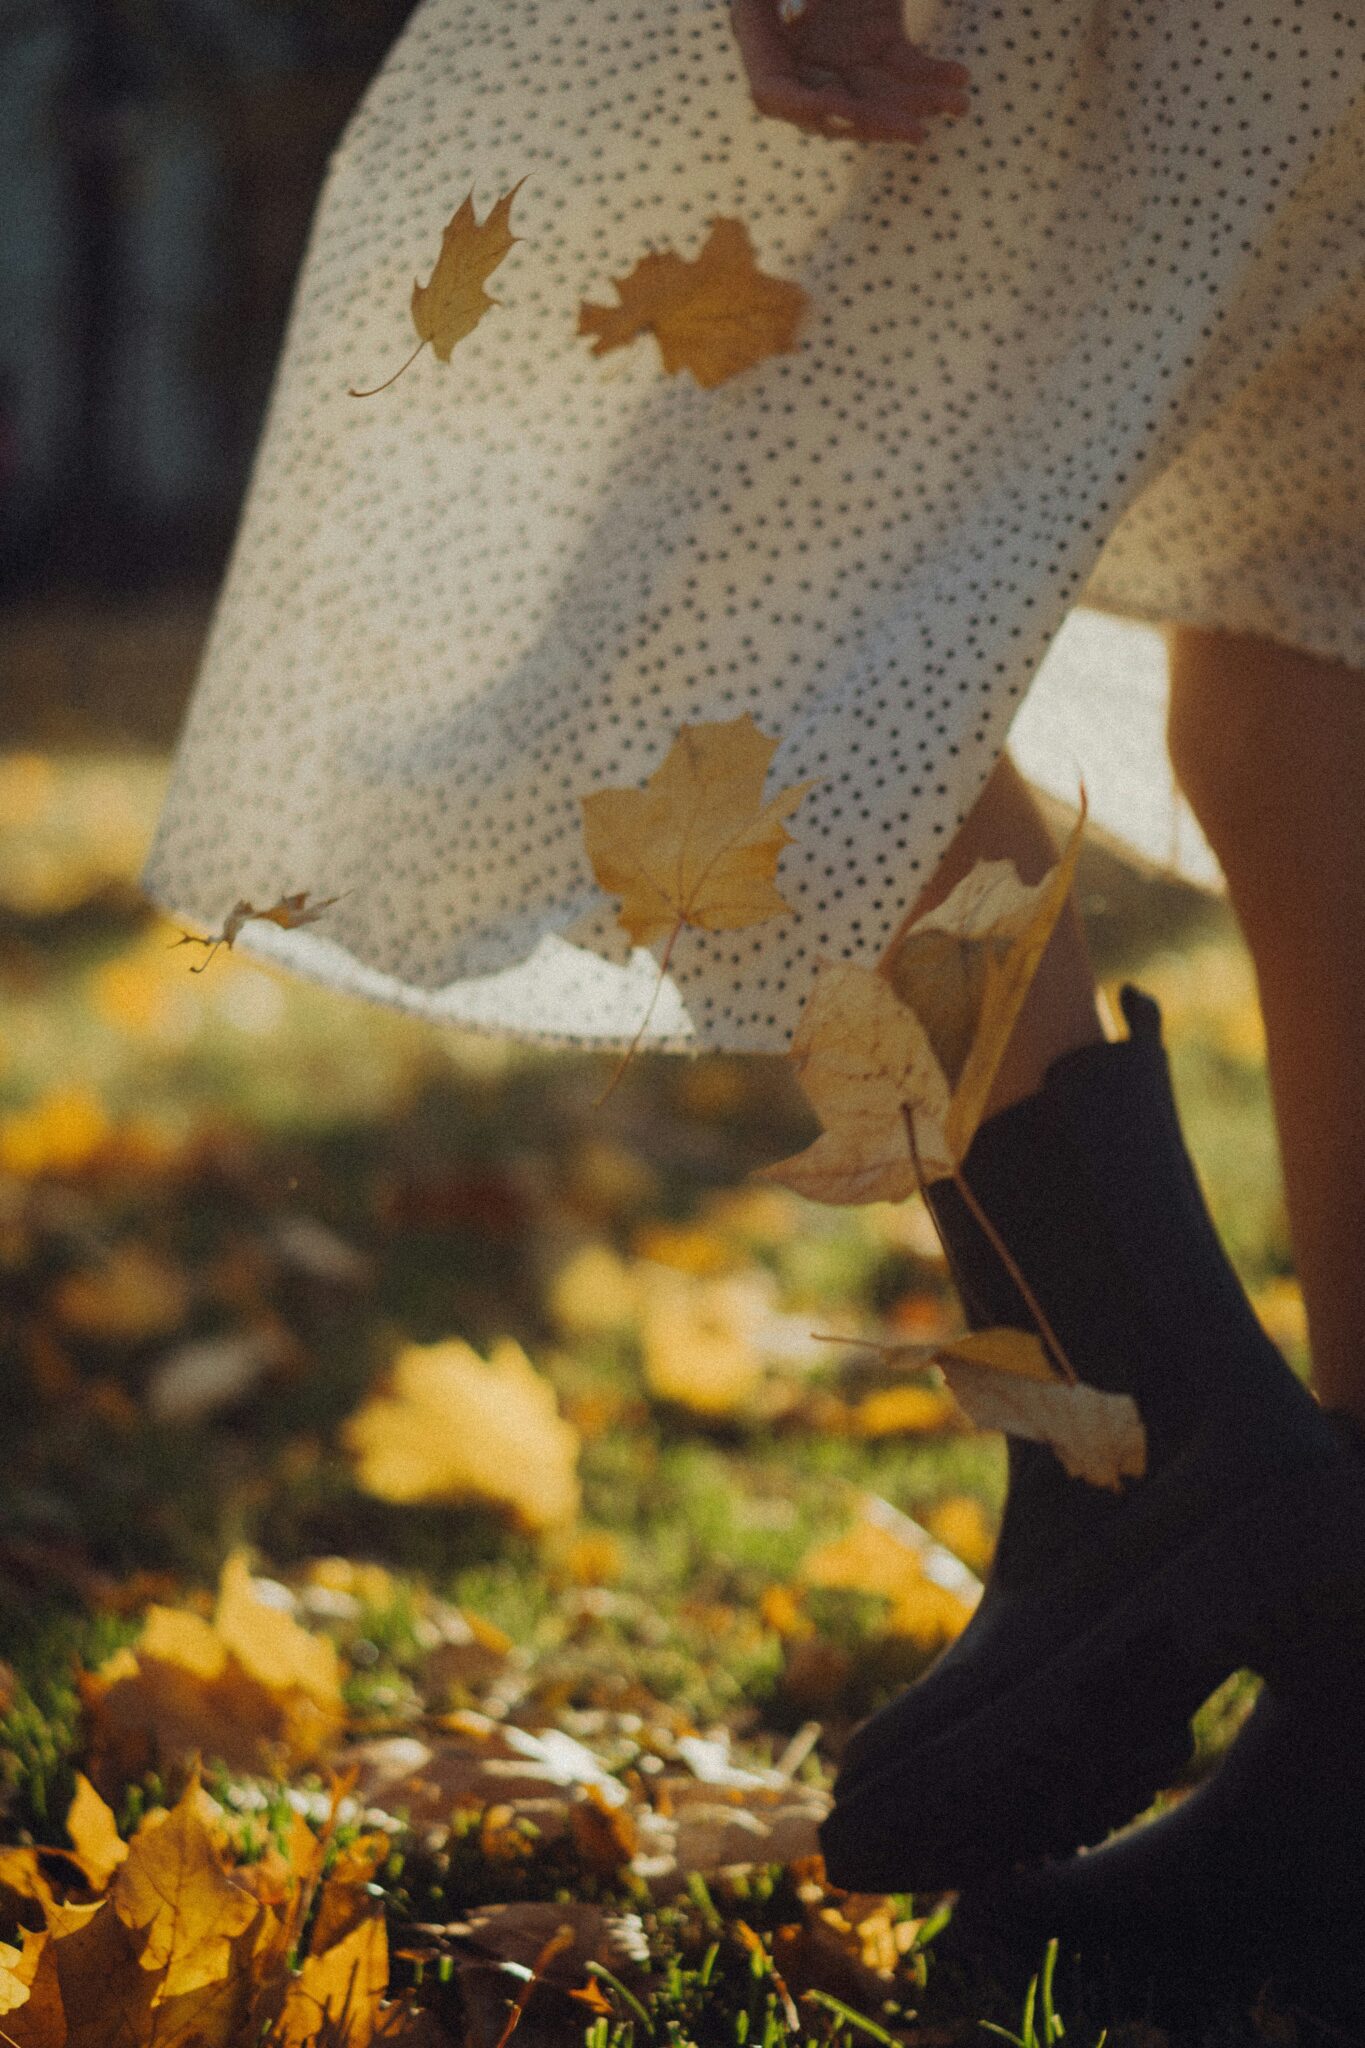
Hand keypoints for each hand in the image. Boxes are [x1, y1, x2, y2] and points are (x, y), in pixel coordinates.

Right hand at [729, 0, 971, 142]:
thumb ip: (781, 1)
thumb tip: (789, 69)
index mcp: (760, 28)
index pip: (774, 92)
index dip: (805, 109)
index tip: (844, 112)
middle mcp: (799, 51)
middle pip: (833, 105)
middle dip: (876, 120)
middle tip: (916, 129)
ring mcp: (838, 48)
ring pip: (875, 93)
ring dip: (916, 103)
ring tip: (956, 103)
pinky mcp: (876, 38)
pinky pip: (904, 67)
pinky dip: (932, 76)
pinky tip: (958, 78)